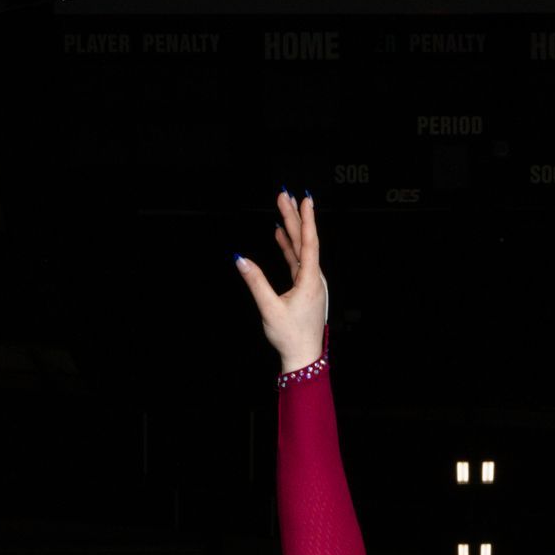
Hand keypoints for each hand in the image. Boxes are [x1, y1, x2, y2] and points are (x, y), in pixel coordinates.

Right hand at [234, 188, 326, 369]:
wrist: (303, 359)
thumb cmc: (290, 337)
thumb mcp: (269, 309)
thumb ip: (255, 282)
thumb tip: (240, 259)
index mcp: (311, 282)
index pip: (309, 243)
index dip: (306, 219)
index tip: (304, 199)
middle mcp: (314, 280)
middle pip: (304, 242)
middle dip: (293, 217)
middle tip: (284, 195)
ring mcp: (311, 284)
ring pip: (300, 251)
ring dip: (291, 230)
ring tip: (282, 209)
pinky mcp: (305, 289)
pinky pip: (297, 262)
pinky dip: (289, 248)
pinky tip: (280, 235)